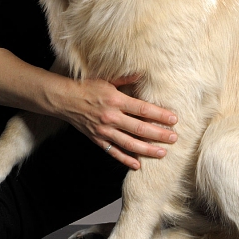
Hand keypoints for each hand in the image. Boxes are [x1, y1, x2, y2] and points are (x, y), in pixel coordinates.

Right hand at [57, 74, 177, 169]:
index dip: (160, 115)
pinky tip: (138, 165)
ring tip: (162, 153)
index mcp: (116, 100)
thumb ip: (126, 79)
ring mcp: (104, 130)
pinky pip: (113, 152)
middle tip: (174, 138)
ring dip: (147, 149)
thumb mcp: (107, 79)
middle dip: (159, 134)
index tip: (173, 120)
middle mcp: (111, 117)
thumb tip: (143, 73)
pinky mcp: (98, 139)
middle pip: (140, 128)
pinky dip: (125, 160)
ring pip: (129, 143)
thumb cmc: (87, 87)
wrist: (65, 100)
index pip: (143, 109)